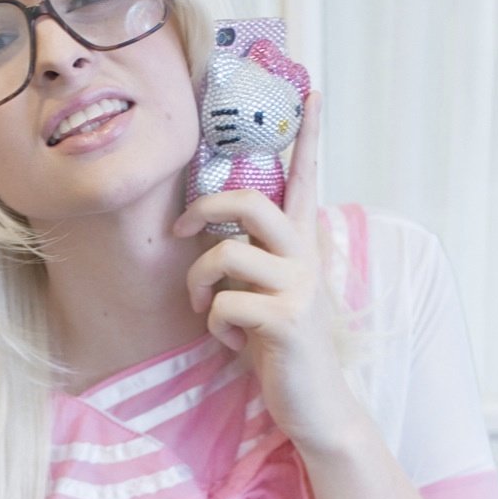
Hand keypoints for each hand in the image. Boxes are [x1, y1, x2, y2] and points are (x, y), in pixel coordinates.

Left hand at [173, 90, 362, 456]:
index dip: (309, 137)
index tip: (313, 93)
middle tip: (181, 231)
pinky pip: (224, 306)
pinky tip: (234, 346)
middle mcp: (305, 257)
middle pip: (247, 202)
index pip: (306, 180)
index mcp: (302, 245)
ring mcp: (298, 287)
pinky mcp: (285, 320)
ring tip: (204, 310)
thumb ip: (252, 261)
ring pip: (223, 256)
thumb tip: (209, 236)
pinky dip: (215, 328)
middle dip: (201, 211)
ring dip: (197, 286)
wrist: (316, 405)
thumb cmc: (283, 349)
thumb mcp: (269, 295)